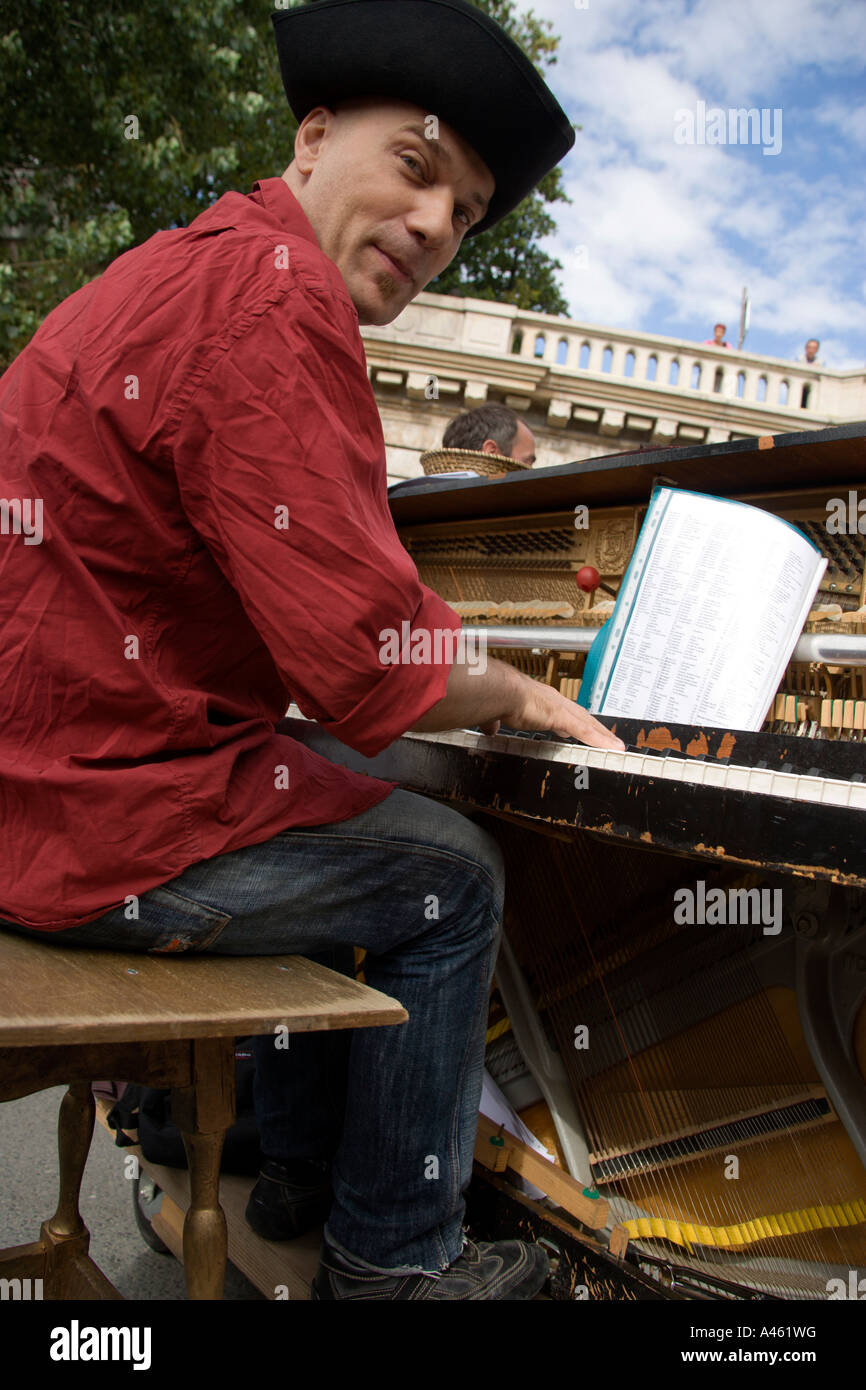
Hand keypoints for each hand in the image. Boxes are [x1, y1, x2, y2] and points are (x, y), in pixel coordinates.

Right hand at [494, 677, 623, 749]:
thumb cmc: (494, 697)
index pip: (560, 710)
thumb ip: (495, 721)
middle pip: (580, 715)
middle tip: (605, 736)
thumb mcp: (495, 713)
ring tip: (615, 745)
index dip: (570, 718)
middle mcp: (552, 700)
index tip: (574, 727)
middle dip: (593, 726)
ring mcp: (560, 708)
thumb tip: (490, 728)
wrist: (497, 690)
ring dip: (603, 734)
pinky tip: (613, 748)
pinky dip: (602, 740)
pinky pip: (587, 731)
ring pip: (588, 723)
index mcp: (537, 699)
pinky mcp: (563, 717)